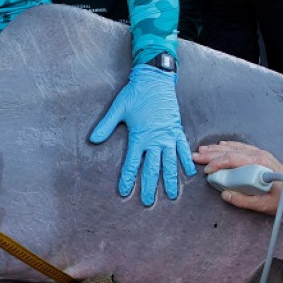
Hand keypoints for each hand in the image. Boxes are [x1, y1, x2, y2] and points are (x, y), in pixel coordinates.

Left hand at [89, 64, 193, 205]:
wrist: (155, 79)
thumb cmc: (136, 93)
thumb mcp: (118, 108)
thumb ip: (105, 126)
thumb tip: (93, 139)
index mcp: (139, 136)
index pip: (132, 163)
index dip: (127, 178)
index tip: (124, 192)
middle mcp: (155, 139)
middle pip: (152, 168)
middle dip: (149, 186)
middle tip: (148, 202)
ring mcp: (168, 136)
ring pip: (170, 163)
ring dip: (170, 180)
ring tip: (171, 195)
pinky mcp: (177, 130)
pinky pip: (183, 149)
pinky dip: (187, 161)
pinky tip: (190, 173)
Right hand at [194, 140, 282, 215]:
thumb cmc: (282, 198)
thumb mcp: (262, 204)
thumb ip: (243, 200)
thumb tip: (225, 194)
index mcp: (258, 164)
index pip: (232, 159)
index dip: (217, 163)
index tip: (207, 171)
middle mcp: (258, 155)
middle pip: (230, 151)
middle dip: (211, 153)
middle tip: (195, 155)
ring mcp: (259, 153)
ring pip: (234, 147)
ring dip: (217, 148)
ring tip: (203, 150)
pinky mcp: (260, 155)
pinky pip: (241, 147)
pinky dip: (228, 146)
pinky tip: (220, 145)